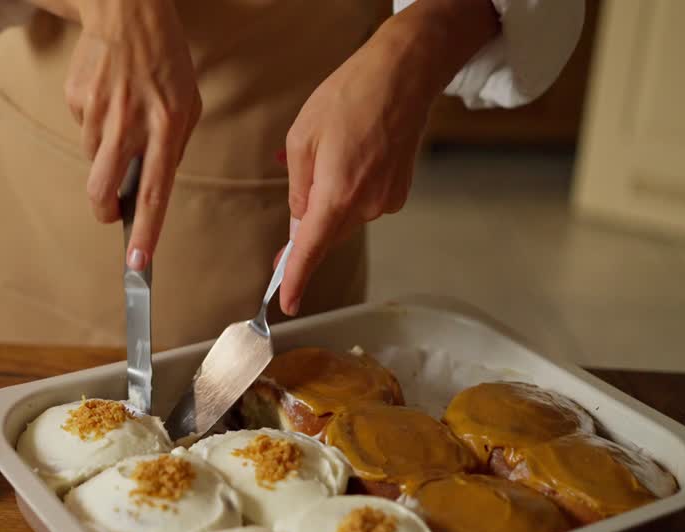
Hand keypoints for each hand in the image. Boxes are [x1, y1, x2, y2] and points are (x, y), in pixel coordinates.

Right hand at [60, 0, 200, 270]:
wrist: (128, 11)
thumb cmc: (165, 60)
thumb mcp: (188, 103)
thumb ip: (173, 147)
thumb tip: (151, 187)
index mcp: (166, 126)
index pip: (154, 192)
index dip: (145, 231)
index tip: (138, 262)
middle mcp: (131, 122)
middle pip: (103, 187)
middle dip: (102, 209)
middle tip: (108, 211)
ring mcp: (99, 110)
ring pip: (93, 157)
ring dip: (105, 152)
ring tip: (121, 117)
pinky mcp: (77, 98)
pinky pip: (82, 128)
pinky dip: (94, 123)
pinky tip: (107, 97)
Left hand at [278, 0, 498, 315]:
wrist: (403, 74)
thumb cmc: (348, 98)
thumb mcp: (301, 139)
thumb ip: (298, 189)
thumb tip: (299, 224)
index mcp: (337, 193)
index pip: (311, 248)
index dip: (297, 279)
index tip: (287, 303)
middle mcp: (366, 205)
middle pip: (326, 236)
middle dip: (304, 240)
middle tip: (281, 254)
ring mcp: (386, 201)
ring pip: (344, 220)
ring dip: (328, 206)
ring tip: (328, 161)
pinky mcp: (398, 193)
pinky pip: (362, 206)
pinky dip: (349, 195)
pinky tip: (349, 162)